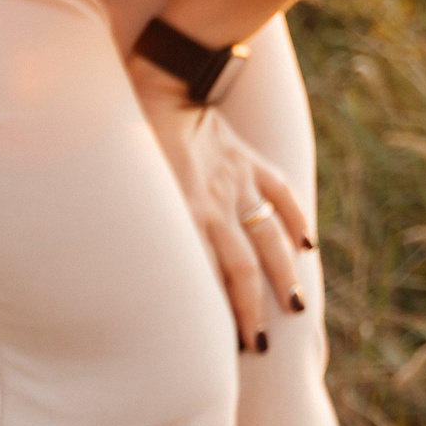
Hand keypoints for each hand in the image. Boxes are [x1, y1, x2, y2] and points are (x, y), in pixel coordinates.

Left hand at [130, 58, 312, 352]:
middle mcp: (218, 203)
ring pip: (270, 237)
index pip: (219, 277)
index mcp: (188, 213)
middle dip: (257, 308)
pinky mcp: (249, 162)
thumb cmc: (130, 134)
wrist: (164, 79)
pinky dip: (296, 220)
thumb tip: (119, 271)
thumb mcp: (125, 188)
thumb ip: (137, 226)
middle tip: (264, 343)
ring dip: (283, 273)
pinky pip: (280, 195)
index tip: (235, 346)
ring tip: (296, 305)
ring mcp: (239, 182)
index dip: (232, 314)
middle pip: (247, 267)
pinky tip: (306, 245)